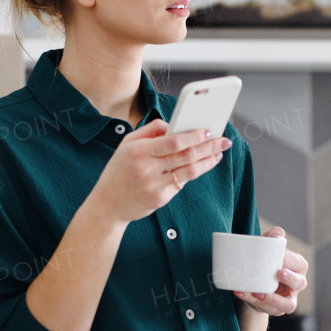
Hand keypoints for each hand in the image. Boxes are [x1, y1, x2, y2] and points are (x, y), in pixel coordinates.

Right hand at [86, 118, 230, 223]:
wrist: (107, 205)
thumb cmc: (118, 171)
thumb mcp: (126, 144)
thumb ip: (150, 131)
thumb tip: (174, 125)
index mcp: (137, 151)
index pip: (173, 141)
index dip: (194, 136)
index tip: (209, 131)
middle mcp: (146, 169)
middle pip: (186, 156)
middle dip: (209, 147)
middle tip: (224, 141)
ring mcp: (154, 186)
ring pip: (189, 172)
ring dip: (207, 162)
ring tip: (217, 155)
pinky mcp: (159, 200)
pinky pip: (180, 184)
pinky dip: (190, 175)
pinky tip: (198, 167)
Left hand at [234, 227, 307, 315]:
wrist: (258, 281)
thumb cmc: (267, 261)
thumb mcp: (269, 246)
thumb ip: (273, 236)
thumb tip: (276, 236)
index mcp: (298, 266)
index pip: (298, 263)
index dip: (290, 260)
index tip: (278, 256)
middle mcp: (298, 283)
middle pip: (299, 283)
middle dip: (290, 279)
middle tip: (278, 273)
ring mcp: (288, 299)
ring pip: (288, 305)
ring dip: (273, 299)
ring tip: (257, 292)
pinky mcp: (277, 310)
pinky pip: (268, 309)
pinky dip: (254, 302)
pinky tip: (242, 293)